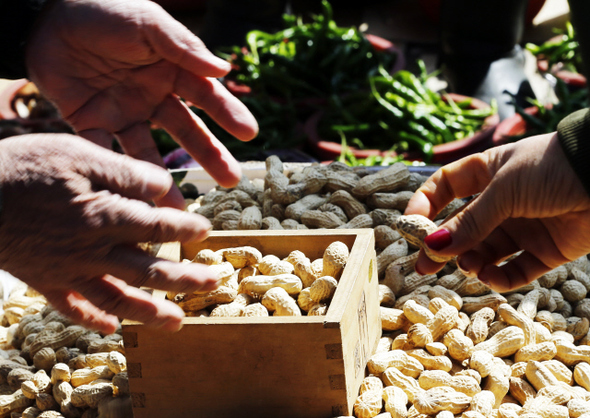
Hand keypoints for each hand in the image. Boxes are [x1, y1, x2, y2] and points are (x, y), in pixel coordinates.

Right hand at [0, 134, 221, 333]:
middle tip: (212, 283)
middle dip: (184, 279)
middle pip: (148, 271)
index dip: (185, 230)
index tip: (205, 231)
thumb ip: (124, 172)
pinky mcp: (43, 280)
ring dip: (149, 312)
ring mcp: (68, 270)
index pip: (157, 229)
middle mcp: (92, 250)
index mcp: (105, 216)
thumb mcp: (78, 153)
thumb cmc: (24, 166)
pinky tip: (112, 327)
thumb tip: (163, 185)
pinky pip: (71, 307)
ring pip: (117, 297)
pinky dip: (92, 319)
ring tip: (176, 322)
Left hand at [25, 0, 257, 206]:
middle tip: (231, 180)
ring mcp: (123, 113)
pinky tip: (131, 196)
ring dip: (163, 179)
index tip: (249, 135)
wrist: (46, 15)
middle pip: (186, 132)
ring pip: (149, 152)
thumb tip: (224, 71)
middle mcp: (152, 96)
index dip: (228, 115)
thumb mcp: (148, 23)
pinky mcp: (91, 123)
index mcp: (171, 70)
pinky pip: (105, 152)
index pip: (206, 96)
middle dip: (210, 155)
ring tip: (178, 208)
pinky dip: (115, 173)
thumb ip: (184, 47)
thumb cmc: (104, 8)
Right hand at [405, 133, 589, 291]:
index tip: (411, 226)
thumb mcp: (504, 190)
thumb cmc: (552, 169)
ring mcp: (522, 227)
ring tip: (468, 266)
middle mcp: (501, 202)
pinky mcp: (544, 251)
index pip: (445, 187)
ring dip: (471, 261)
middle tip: (422, 267)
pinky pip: (514, 270)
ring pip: (485, 251)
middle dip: (441, 246)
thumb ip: (470, 221)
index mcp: (488, 174)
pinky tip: (490, 276)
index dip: (425, 205)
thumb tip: (434, 246)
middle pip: (461, 227)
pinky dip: (500, 277)